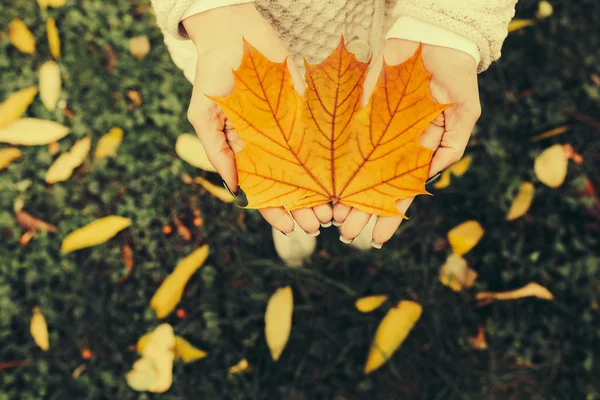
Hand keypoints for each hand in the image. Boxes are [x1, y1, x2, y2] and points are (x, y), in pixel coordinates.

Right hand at [183, 5, 331, 234]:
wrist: (234, 33)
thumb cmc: (213, 75)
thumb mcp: (204, 116)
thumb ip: (218, 152)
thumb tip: (235, 191)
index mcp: (244, 153)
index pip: (261, 191)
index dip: (274, 211)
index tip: (289, 228)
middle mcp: (270, 147)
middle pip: (289, 185)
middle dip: (303, 206)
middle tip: (319, 222)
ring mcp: (290, 132)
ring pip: (308, 169)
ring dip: (320, 191)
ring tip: (334, 209)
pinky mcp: (308, 113)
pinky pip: (321, 141)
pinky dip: (332, 162)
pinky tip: (344, 178)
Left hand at [333, 39, 480, 246]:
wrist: (431, 36)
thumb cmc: (454, 76)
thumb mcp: (464, 114)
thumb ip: (450, 147)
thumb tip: (427, 180)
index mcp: (416, 154)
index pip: (401, 193)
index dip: (390, 217)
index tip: (378, 239)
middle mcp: (391, 149)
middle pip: (372, 187)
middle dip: (360, 212)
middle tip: (346, 233)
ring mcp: (370, 133)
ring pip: (352, 171)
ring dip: (342, 195)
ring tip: (331, 218)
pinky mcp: (354, 114)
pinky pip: (339, 141)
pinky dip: (329, 163)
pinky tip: (318, 182)